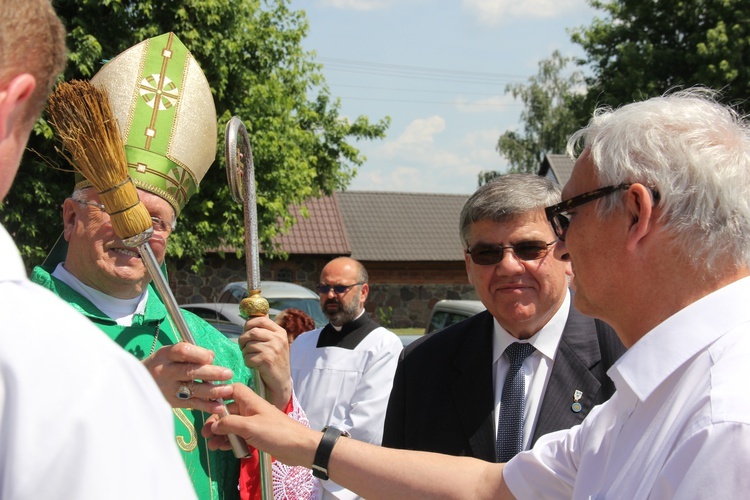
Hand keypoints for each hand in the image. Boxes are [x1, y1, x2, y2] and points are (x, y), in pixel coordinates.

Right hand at [143, 342, 233, 412]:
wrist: (137, 386)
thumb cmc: (162, 365)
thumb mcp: (170, 354)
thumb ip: (191, 353)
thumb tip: (211, 356)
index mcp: (165, 355)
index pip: (182, 351)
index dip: (198, 353)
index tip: (211, 357)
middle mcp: (165, 371)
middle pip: (189, 371)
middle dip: (211, 373)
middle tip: (228, 373)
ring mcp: (168, 389)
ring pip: (192, 389)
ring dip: (213, 390)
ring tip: (228, 389)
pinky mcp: (172, 403)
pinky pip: (192, 404)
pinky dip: (207, 406)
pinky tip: (219, 407)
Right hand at [202, 383, 316, 467]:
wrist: (299, 448)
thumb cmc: (276, 433)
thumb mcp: (249, 427)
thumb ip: (229, 424)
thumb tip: (213, 425)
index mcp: (251, 401)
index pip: (232, 390)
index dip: (219, 395)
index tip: (207, 405)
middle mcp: (251, 410)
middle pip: (229, 411)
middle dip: (216, 422)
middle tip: (205, 435)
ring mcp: (254, 423)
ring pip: (233, 425)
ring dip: (221, 434)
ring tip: (212, 446)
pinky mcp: (257, 436)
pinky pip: (239, 436)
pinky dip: (231, 441)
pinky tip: (223, 449)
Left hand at [239, 316, 291, 408]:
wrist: (281, 382)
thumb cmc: (275, 361)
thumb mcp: (274, 343)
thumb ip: (266, 329)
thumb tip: (255, 313)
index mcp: (280, 332)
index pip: (261, 320)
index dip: (249, 323)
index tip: (245, 331)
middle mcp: (278, 339)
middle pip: (252, 332)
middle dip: (243, 340)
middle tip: (243, 347)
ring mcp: (273, 349)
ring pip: (248, 345)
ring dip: (245, 353)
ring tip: (251, 357)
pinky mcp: (266, 360)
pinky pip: (248, 357)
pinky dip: (247, 362)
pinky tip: (254, 365)